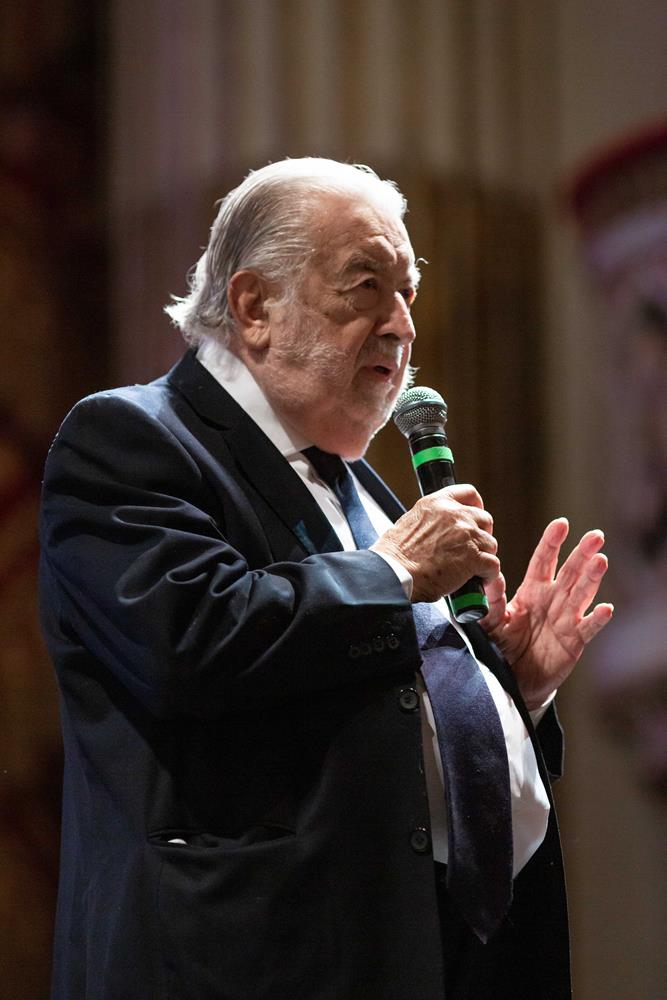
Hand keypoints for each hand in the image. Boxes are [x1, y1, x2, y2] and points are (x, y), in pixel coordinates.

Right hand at [371, 484, 500, 602]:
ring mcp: (466, 535)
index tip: (476, 517)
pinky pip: (493, 565)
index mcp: (437, 504)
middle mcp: (455, 515)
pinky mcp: (473, 557)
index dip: (477, 506)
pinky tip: (478, 580)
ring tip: (471, 569)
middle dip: (481, 535)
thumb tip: (439, 531)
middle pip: (485, 519)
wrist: (395, 573)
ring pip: (490, 544)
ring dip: (483, 557)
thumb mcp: (410, 522)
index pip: (468, 493)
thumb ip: (431, 521)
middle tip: (472, 549)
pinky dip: (488, 575)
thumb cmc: (396, 555)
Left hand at [481, 518, 613, 709]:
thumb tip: (490, 576)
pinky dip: (597, 619)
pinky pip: (588, 627)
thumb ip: (492, 601)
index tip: (561, 524)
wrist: (514, 678)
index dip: (552, 543)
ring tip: (601, 560)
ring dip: (592, 578)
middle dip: (582, 553)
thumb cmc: (502, 645)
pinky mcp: (574, 641)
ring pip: (582, 594)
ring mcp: (566, 619)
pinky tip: (605, 608)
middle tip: (595, 536)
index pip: (543, 561)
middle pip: (570, 572)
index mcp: (532, 591)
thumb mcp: (493, 622)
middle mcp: (553, 600)